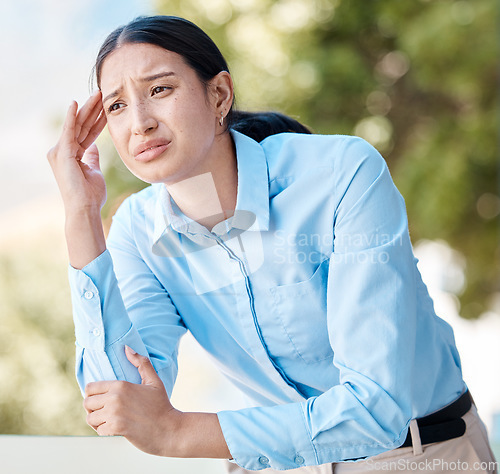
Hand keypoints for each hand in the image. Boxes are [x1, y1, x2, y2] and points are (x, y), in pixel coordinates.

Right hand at [47, 91, 106, 214]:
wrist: (85, 208)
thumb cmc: (90, 194)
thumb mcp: (94, 170)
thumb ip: (92, 157)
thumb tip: (94, 146)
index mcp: (72, 154)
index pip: (86, 132)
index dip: (97, 119)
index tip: (107, 108)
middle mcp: (63, 150)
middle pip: (81, 125)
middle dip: (92, 109)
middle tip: (102, 93)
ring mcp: (60, 151)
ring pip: (76, 124)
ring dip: (87, 108)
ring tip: (97, 94)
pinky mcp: (62, 153)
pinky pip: (68, 131)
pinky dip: (70, 117)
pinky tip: (75, 103)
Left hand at [84, 346, 182, 456]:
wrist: (169, 428)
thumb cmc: (161, 405)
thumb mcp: (154, 381)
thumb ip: (141, 363)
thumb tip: (127, 348)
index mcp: (121, 385)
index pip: (90, 388)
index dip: (92, 393)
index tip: (99, 398)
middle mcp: (114, 398)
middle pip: (87, 403)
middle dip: (93, 407)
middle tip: (103, 409)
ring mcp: (114, 414)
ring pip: (90, 418)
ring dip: (97, 420)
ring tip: (107, 418)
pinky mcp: (115, 429)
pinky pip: (98, 430)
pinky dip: (103, 431)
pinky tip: (113, 428)